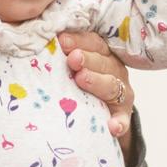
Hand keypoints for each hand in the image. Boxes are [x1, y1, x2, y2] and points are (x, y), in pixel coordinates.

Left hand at [57, 29, 135, 148]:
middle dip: (87, 59)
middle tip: (72, 59)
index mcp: (104, 55)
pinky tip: (112, 126)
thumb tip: (43, 42)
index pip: (94, 43)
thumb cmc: (82, 85)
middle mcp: (115, 71)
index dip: (79, 40)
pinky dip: (118, 122)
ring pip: (111, 86)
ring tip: (82, 79)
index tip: (62, 40)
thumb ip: (65, 55)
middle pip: (103, 62)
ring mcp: (121, 94)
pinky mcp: (123, 116)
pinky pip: (122, 119)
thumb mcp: (76, 67)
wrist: (103, 116)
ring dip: (97, 82)